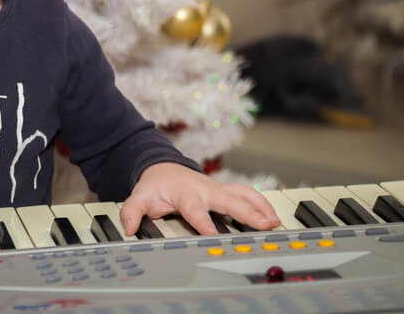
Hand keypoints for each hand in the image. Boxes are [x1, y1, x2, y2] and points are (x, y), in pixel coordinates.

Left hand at [119, 162, 279, 235]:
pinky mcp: (224, 190)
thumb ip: (132, 211)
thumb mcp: (139, 197)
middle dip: (246, 213)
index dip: (204, 223)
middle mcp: (205, 190)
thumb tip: (129, 227)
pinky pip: (245, 193)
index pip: (195, 210)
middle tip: (263, 225)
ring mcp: (217, 189)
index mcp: (185, 193)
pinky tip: (272, 214)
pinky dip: (260, 202)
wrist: (162, 167)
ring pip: (242, 194)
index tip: (214, 234)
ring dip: (259, 206)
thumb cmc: (155, 185)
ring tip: (274, 220)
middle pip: (228, 201)